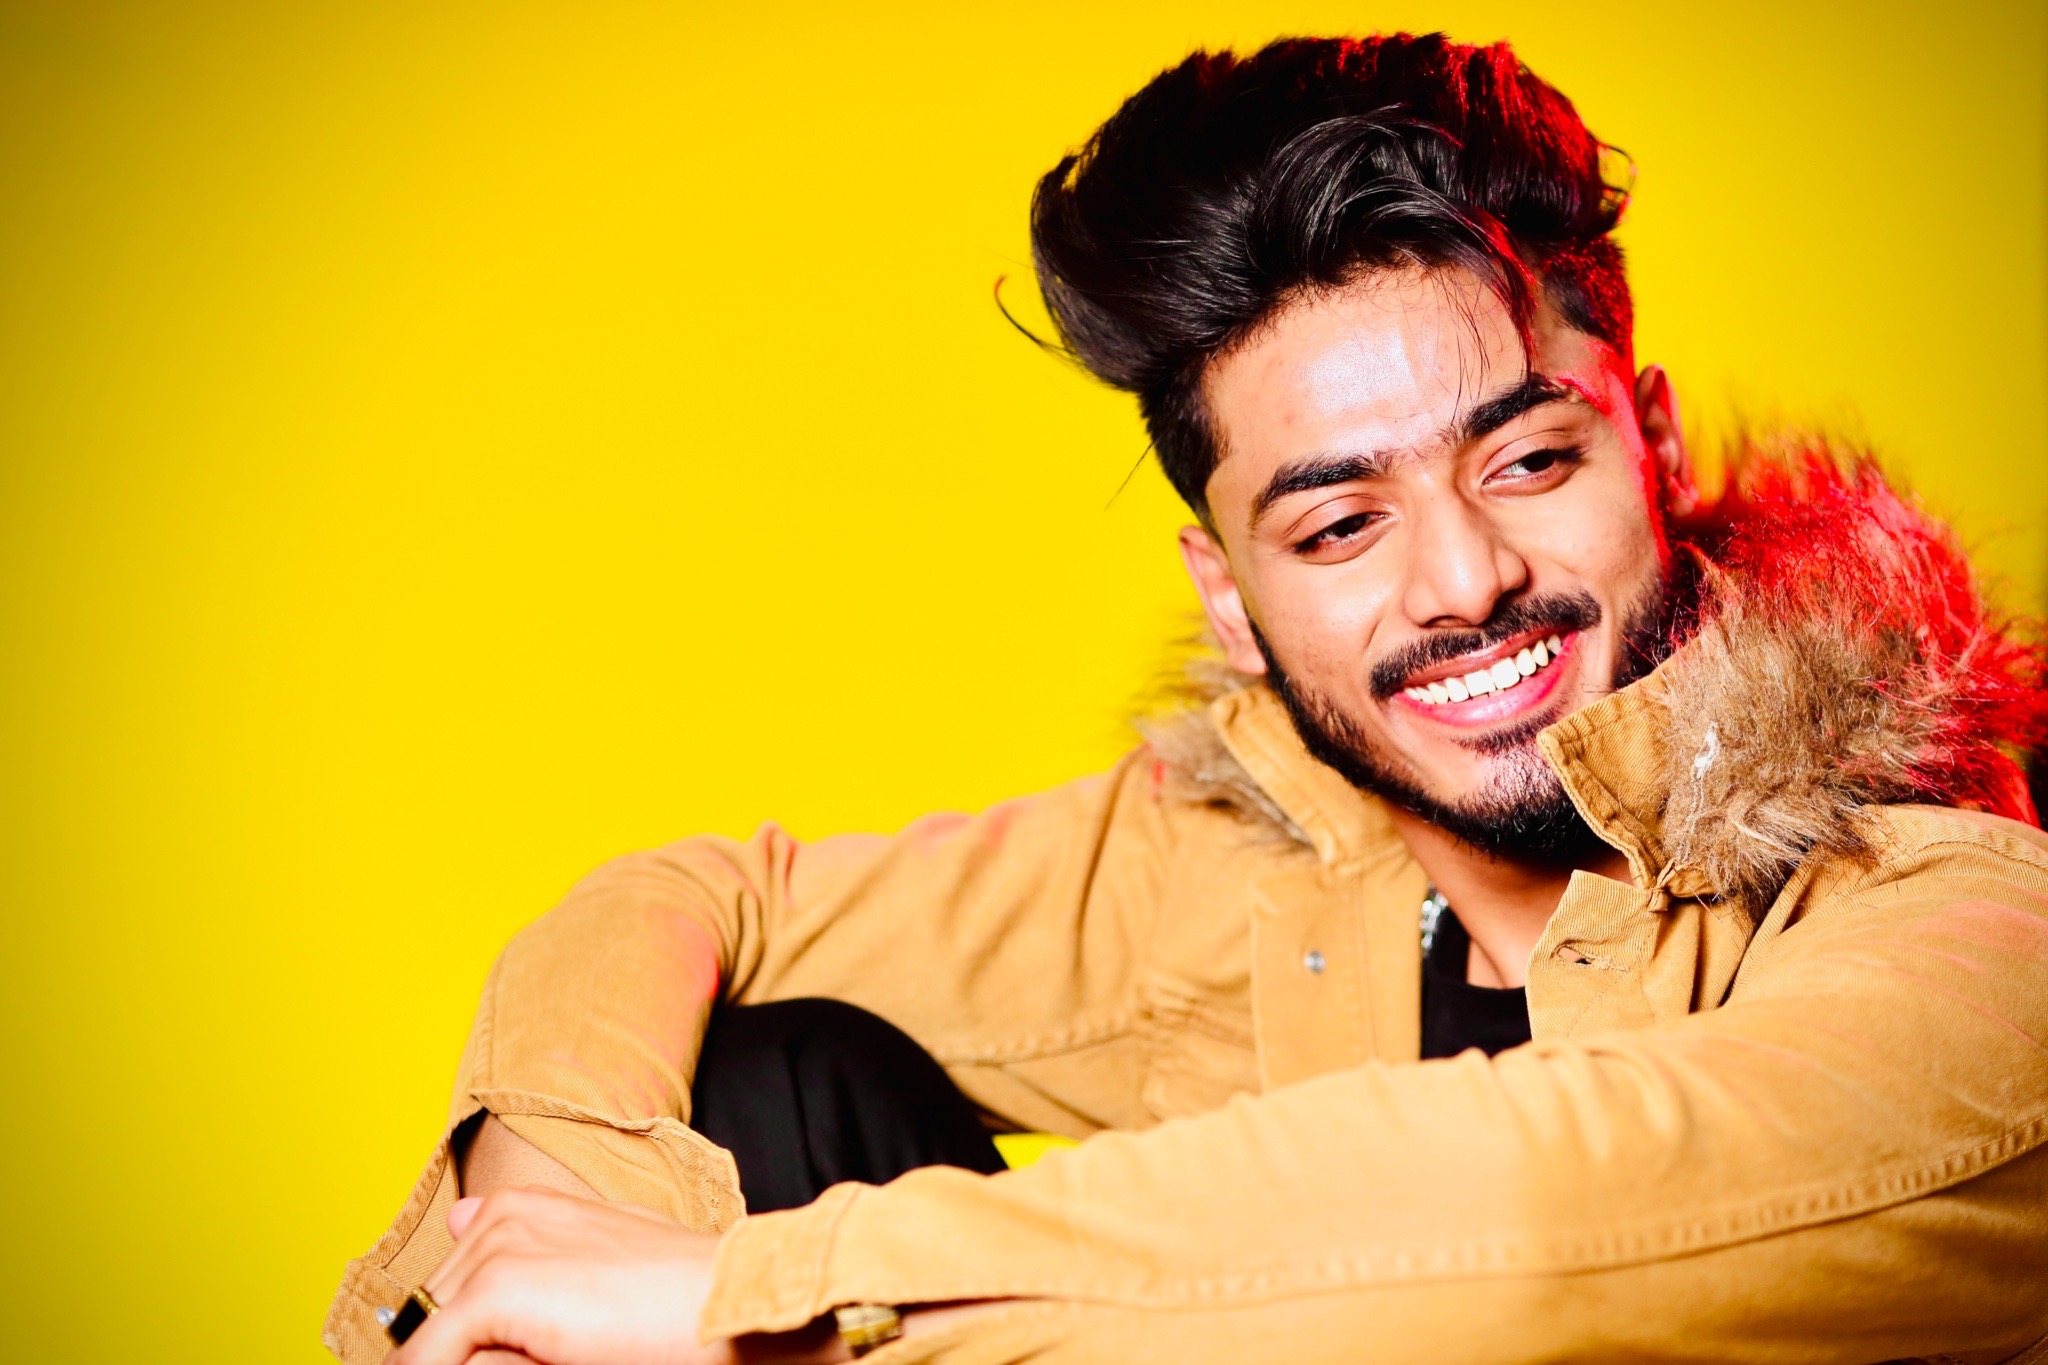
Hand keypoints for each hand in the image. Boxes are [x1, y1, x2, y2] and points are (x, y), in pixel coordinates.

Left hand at [386, 1186, 737, 1364]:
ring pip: (433, 1339)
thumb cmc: (679, 1293)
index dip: (467, 1331)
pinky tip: (529, 1361)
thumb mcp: (596, 1254)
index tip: (513, 1343)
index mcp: (521, 1206)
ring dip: (471, 1356)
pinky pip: (429, 1359)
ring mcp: (496, 1249)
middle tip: (548, 1346)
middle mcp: (502, 1216)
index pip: (448, 1287)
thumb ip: (530, 1243)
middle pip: (436, 1312)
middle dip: (468, 1346)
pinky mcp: (495, 1288)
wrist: (725, 1299)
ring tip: (551, 1349)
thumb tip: (457, 1220)